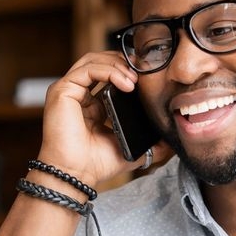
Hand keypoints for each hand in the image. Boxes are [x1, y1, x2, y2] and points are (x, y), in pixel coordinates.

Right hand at [37, 51, 171, 186]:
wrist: (76, 175)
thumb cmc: (96, 164)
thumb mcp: (131, 149)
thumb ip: (151, 144)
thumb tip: (173, 142)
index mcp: (91, 104)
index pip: (109, 74)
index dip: (128, 71)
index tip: (148, 77)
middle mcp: (78, 94)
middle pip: (100, 61)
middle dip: (124, 63)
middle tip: (144, 72)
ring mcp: (68, 91)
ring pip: (93, 60)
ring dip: (118, 65)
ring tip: (135, 79)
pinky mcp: (62, 91)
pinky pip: (87, 70)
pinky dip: (109, 72)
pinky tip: (126, 84)